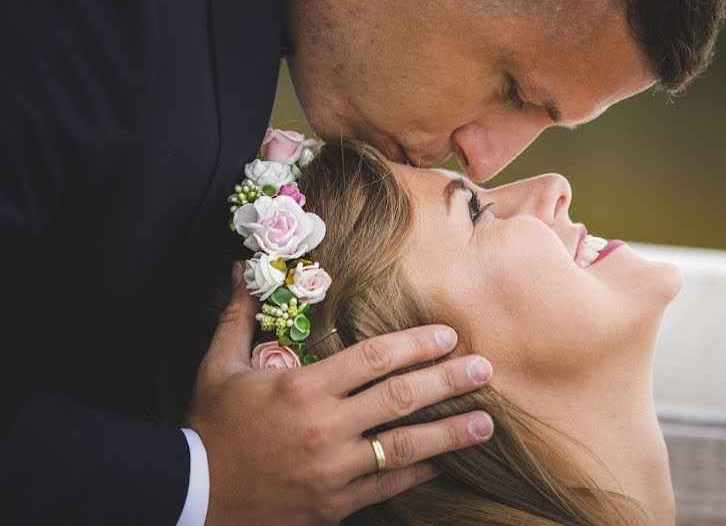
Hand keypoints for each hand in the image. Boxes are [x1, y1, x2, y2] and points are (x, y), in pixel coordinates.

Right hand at [187, 263, 494, 524]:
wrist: (192, 494)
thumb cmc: (210, 426)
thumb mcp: (217, 367)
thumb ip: (239, 317)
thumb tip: (240, 270)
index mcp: (301, 388)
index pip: (373, 358)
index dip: (415, 344)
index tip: (447, 336)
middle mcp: (324, 426)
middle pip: (400, 397)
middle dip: (448, 381)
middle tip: (484, 369)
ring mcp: (333, 469)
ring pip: (404, 445)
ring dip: (450, 432)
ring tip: (486, 422)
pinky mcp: (335, 503)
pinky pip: (387, 485)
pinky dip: (418, 472)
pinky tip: (444, 461)